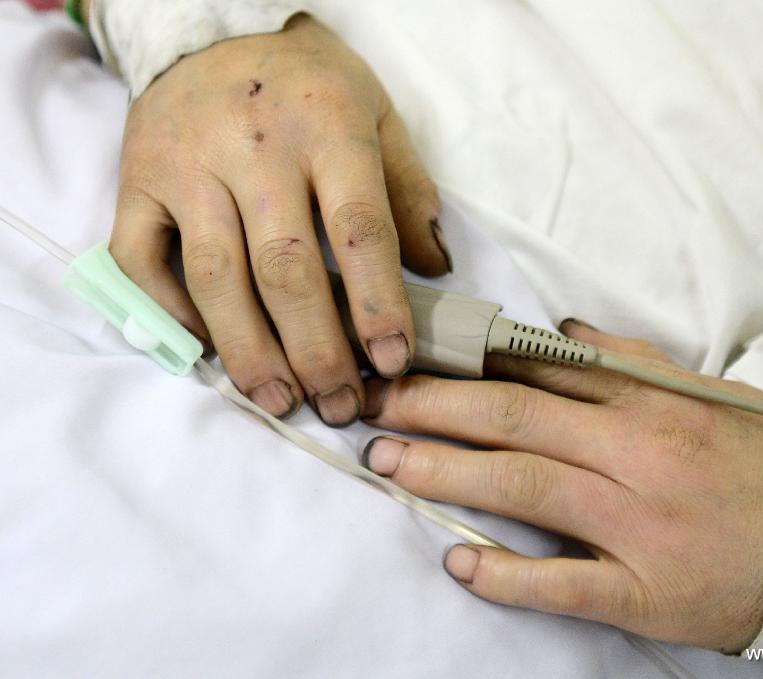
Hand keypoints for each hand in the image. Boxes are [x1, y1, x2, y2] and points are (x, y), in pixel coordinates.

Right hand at [109, 14, 450, 423]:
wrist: (210, 30)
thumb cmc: (307, 84)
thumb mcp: (378, 114)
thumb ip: (409, 190)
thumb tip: (436, 269)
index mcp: (326, 126)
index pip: (358, 229)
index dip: (378, 304)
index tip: (391, 361)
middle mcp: (252, 147)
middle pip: (286, 267)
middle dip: (317, 349)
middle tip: (339, 404)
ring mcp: (186, 165)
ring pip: (216, 276)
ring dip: (250, 351)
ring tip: (281, 401)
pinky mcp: (137, 181)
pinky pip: (143, 262)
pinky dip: (175, 316)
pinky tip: (213, 351)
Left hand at [360, 320, 762, 652]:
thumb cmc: (759, 462)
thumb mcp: (707, 392)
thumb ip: (631, 359)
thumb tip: (562, 331)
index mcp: (647, 402)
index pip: (538, 373)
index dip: (464, 366)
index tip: (411, 363)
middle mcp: (635, 454)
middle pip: (514, 420)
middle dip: (434, 409)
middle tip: (374, 407)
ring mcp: (637, 524)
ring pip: (525, 488)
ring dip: (447, 474)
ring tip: (389, 466)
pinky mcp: (644, 590)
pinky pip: (565, 583)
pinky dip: (507, 574)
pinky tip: (459, 561)